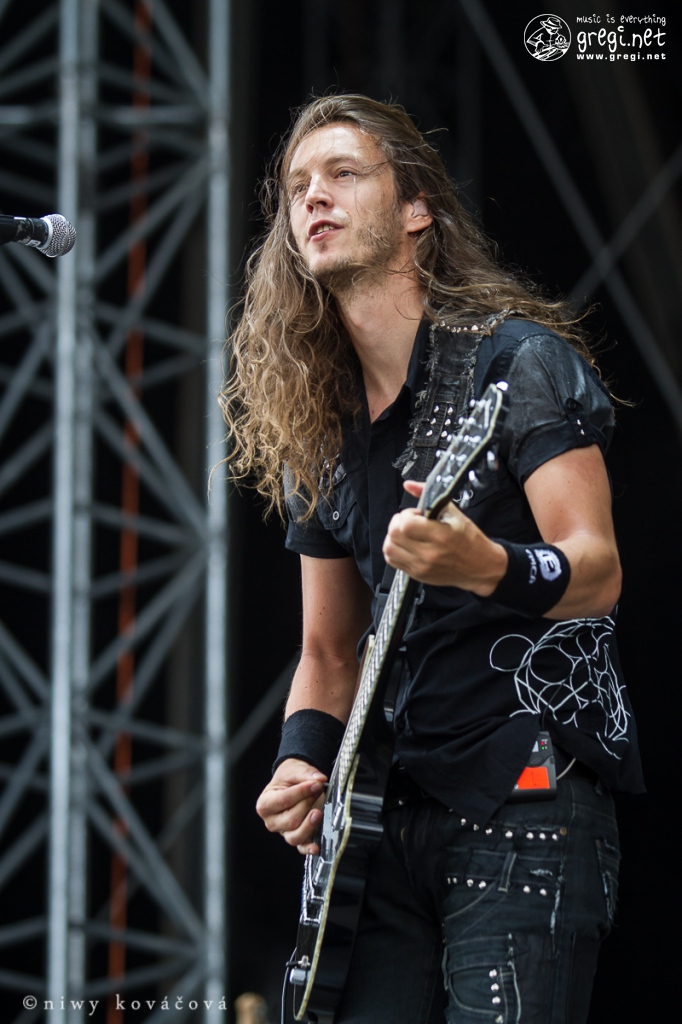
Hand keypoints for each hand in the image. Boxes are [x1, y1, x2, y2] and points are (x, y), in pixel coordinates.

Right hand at [256, 758, 326, 854]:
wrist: (292, 783)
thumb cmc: (289, 779)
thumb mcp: (294, 770)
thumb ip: (306, 774)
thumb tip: (320, 779)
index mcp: (265, 804)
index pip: (284, 800)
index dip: (301, 792)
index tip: (316, 784)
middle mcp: (272, 821)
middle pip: (290, 819)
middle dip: (307, 805)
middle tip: (318, 790)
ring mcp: (284, 832)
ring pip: (295, 836)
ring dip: (309, 825)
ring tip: (318, 812)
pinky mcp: (297, 838)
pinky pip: (301, 847)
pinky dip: (309, 848)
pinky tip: (316, 847)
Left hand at [382, 481, 506, 593]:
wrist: (481, 567)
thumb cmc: (469, 539)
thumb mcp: (454, 513)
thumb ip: (429, 495)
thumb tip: (408, 484)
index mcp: (440, 536)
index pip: (405, 524)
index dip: (407, 515)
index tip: (417, 515)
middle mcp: (429, 554)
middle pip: (394, 535)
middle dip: (398, 523)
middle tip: (411, 523)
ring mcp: (421, 567)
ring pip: (388, 548)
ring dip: (394, 537)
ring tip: (407, 534)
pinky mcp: (417, 575)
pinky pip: (392, 560)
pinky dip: (395, 549)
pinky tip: (406, 545)